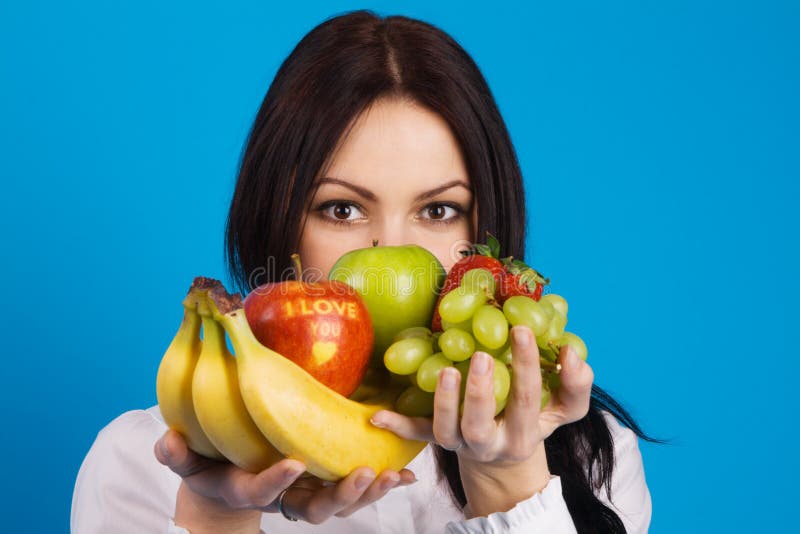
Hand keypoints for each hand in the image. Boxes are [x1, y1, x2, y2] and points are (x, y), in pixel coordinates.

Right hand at [154, 429, 416, 524]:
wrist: (228, 482)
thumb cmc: (209, 464)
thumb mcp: (188, 459)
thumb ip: (178, 453)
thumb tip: (168, 439)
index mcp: (249, 489)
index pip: (263, 492)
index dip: (278, 482)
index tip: (294, 464)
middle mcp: (284, 497)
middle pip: (316, 508)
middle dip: (341, 494)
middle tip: (364, 473)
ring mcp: (308, 493)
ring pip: (342, 502)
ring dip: (369, 491)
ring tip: (392, 475)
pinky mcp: (326, 482)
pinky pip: (356, 489)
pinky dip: (382, 484)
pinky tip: (406, 474)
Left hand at [370, 324, 593, 468]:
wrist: (506, 459)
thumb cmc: (534, 420)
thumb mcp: (563, 408)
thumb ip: (576, 384)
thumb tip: (572, 354)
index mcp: (522, 433)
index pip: (526, 400)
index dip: (527, 367)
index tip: (522, 330)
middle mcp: (488, 443)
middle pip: (480, 425)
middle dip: (482, 392)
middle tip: (483, 356)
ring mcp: (459, 444)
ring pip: (446, 432)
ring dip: (443, 403)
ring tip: (446, 370)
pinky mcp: (437, 440)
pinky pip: (415, 435)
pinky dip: (397, 425)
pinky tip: (378, 414)